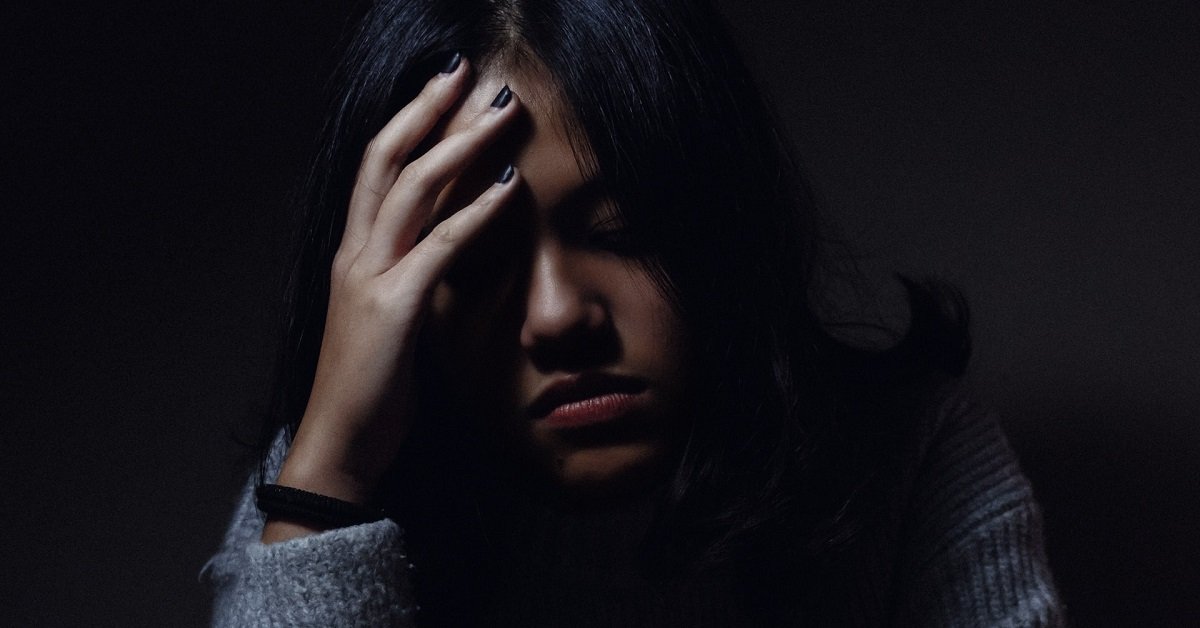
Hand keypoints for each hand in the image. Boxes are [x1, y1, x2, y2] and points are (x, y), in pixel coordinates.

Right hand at [265, 59, 520, 538]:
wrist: (341, 444)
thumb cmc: (370, 387)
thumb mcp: (388, 317)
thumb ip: (409, 275)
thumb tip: (448, 248)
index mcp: (352, 253)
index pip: (378, 168)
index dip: (408, 122)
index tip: (443, 87)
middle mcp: (354, 254)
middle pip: (387, 159)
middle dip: (426, 109)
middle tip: (466, 71)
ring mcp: (369, 278)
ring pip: (411, 190)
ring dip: (459, 145)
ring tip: (500, 114)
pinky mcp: (394, 309)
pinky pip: (439, 247)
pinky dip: (475, 212)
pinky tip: (508, 187)